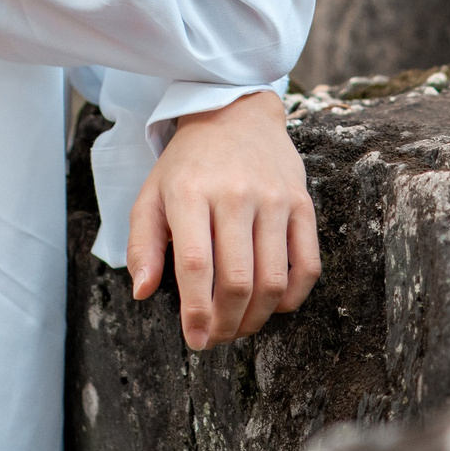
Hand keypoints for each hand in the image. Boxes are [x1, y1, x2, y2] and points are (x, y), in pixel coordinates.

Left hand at [125, 92, 320, 350]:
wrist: (235, 111)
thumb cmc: (188, 163)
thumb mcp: (152, 194)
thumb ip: (142, 244)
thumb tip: (143, 291)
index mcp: (190, 193)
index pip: (196, 265)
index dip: (196, 311)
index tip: (194, 339)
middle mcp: (234, 194)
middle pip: (237, 280)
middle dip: (226, 324)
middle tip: (216, 338)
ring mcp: (273, 198)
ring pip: (273, 279)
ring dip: (257, 318)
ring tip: (240, 327)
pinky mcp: (302, 202)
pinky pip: (307, 264)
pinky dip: (293, 297)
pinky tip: (274, 305)